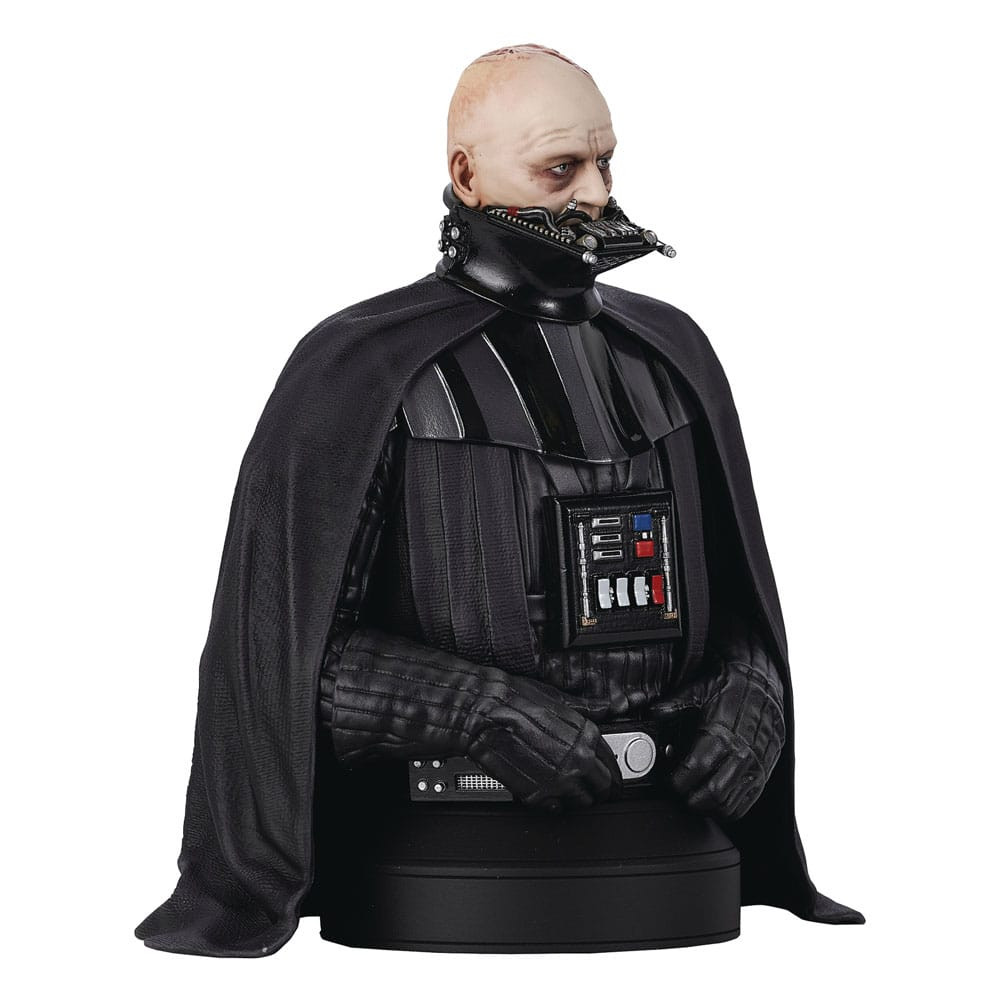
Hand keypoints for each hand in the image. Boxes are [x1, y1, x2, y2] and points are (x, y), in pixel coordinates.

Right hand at [467, 675, 623, 813]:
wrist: (483, 715)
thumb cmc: (515, 701)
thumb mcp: (558, 699)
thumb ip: (587, 707)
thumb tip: (605, 706)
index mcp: (586, 736)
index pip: (613, 763)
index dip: (614, 771)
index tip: (613, 775)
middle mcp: (577, 761)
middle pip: (605, 787)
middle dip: (604, 788)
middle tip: (600, 789)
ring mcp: (558, 781)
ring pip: (584, 802)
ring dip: (581, 797)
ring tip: (573, 789)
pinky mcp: (537, 795)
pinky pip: (556, 808)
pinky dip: (556, 803)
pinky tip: (551, 791)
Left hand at [648, 657, 784, 820]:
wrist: (765, 685)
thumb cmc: (731, 688)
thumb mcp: (698, 691)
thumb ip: (673, 705)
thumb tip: (652, 713)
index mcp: (720, 734)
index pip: (695, 770)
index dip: (677, 782)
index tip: (668, 782)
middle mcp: (740, 753)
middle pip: (712, 794)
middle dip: (689, 800)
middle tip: (678, 794)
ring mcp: (754, 767)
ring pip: (728, 805)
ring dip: (707, 808)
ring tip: (693, 799)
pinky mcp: (762, 775)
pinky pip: (744, 805)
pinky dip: (726, 811)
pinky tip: (713, 802)